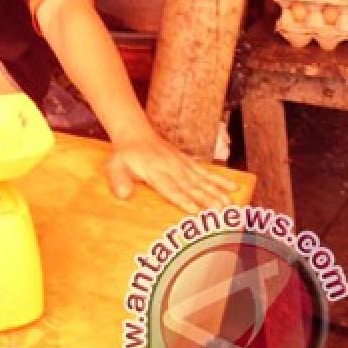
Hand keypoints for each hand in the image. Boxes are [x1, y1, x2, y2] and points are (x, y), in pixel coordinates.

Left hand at [105, 132, 237, 213]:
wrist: (135, 134)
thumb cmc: (124, 155)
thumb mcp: (114, 167)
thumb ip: (119, 181)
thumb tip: (123, 196)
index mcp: (154, 172)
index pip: (170, 188)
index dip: (182, 200)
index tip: (195, 211)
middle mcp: (171, 168)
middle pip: (191, 187)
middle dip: (207, 200)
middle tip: (222, 213)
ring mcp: (181, 164)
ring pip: (202, 180)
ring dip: (217, 192)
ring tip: (231, 204)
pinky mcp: (187, 161)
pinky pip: (205, 171)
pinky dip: (219, 180)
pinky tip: (232, 187)